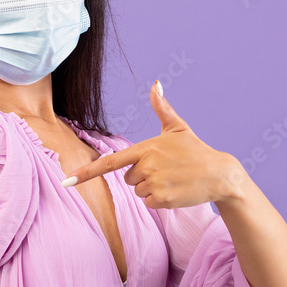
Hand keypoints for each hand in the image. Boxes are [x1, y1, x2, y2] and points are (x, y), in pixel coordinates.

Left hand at [61, 80, 246, 209]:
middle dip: (143, 177)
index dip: (85, 172)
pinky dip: (161, 200)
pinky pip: (149, 203)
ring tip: (173, 180)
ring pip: (139, 192)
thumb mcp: (177, 127)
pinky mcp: (162, 199)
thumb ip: (162, 108)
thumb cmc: (196, 150)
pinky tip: (176, 191)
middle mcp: (146, 165)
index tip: (67, 182)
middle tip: (166, 170)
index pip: (109, 162)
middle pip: (128, 179)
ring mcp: (154, 183)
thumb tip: (155, 83)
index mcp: (145, 148)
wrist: (220, 174)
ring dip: (153, 189)